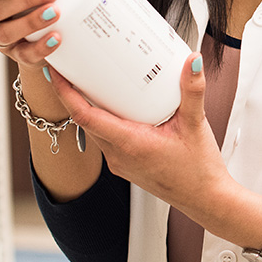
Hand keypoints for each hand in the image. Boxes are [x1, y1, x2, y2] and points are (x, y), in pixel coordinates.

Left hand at [49, 52, 235, 218]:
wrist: (204, 199)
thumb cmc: (198, 170)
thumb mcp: (196, 123)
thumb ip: (193, 90)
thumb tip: (192, 62)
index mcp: (130, 144)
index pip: (85, 116)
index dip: (66, 93)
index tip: (56, 73)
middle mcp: (119, 155)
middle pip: (84, 120)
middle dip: (72, 94)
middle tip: (71, 67)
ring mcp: (120, 162)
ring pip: (94, 130)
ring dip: (86, 107)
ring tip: (88, 81)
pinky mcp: (126, 164)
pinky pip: (105, 138)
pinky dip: (103, 119)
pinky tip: (115, 107)